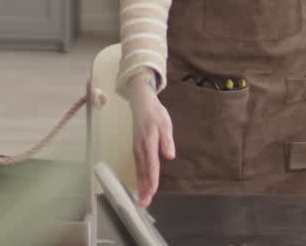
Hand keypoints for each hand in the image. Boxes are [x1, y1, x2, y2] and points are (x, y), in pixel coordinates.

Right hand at [129, 74, 174, 206]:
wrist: (141, 102)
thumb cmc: (155, 113)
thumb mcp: (165, 123)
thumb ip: (167, 140)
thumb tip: (169, 155)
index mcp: (149, 142)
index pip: (151, 165)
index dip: (151, 180)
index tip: (152, 192)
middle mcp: (140, 148)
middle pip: (142, 172)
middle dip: (143, 188)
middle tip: (144, 204)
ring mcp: (136, 149)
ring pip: (138, 170)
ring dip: (140, 186)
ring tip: (142, 200)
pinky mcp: (136, 148)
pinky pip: (137, 166)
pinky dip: (139, 177)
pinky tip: (141, 185)